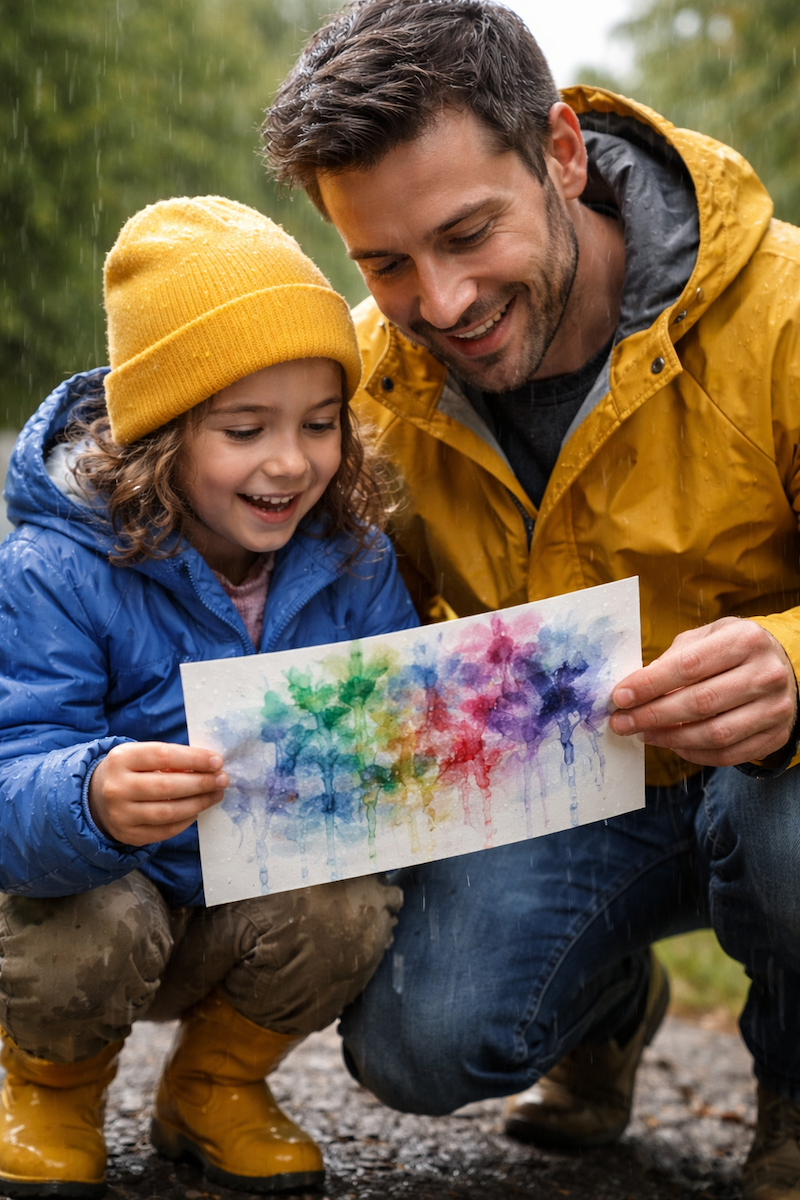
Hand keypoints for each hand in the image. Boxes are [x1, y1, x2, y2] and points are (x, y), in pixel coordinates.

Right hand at [89, 742, 227, 845]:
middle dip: (201, 783)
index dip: (193, 759)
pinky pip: (165, 831)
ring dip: (198, 803)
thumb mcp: (141, 755)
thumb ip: (170, 758)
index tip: (217, 761)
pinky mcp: (129, 835)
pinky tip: (197, 810)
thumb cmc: (130, 771)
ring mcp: (121, 814)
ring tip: (216, 795)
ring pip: (168, 812)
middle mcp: (117, 788)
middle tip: (222, 779)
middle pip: (167, 786)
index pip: (163, 756)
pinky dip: (186, 820)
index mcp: (121, 759)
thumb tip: (210, 766)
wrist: (96, 798)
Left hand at [609, 618, 797, 766]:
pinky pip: (728, 754)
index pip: (688, 666)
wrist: (784, 668)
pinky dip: (694, 753)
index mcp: (745, 640)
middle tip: (622, 722)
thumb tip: (636, 688)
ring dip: (670, 738)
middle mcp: (766, 674)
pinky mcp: (777, 735)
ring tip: (644, 734)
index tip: (620, 697)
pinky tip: (672, 744)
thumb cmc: (733, 651)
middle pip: (699, 703)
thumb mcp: (707, 638)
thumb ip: (675, 657)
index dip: (649, 684)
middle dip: (652, 715)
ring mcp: (775, 708)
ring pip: (714, 733)